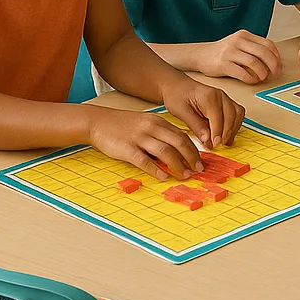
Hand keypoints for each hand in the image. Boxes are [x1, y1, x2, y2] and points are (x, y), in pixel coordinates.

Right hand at [87, 106, 205, 180]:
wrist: (99, 122)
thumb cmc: (124, 126)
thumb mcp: (146, 124)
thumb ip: (161, 135)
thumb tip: (178, 151)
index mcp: (158, 122)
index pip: (182, 136)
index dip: (193, 150)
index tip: (201, 162)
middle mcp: (152, 128)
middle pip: (178, 142)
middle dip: (191, 158)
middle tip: (198, 170)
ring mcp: (140, 138)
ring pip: (164, 151)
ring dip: (177, 165)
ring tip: (185, 176)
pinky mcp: (127, 148)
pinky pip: (144, 160)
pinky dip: (155, 169)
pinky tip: (162, 177)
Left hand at [161, 76, 245, 151]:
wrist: (177, 85)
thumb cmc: (177, 96)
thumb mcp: (181, 112)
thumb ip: (195, 125)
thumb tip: (207, 140)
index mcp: (209, 97)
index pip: (218, 118)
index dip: (217, 133)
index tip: (214, 145)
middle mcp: (220, 95)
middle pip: (232, 115)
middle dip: (227, 133)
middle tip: (218, 145)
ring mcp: (224, 97)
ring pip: (238, 114)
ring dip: (233, 129)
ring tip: (224, 142)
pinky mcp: (225, 101)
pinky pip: (237, 112)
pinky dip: (234, 124)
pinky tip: (226, 133)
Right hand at [197, 30, 281, 84]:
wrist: (201, 55)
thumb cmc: (224, 52)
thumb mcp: (240, 44)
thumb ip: (254, 49)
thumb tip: (274, 62)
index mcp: (245, 35)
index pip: (268, 44)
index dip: (276, 57)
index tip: (278, 67)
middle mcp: (238, 41)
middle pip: (264, 53)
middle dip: (273, 66)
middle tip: (274, 75)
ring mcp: (230, 52)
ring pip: (255, 63)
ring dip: (262, 73)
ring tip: (262, 78)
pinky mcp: (223, 64)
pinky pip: (243, 73)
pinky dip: (251, 79)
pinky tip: (252, 81)